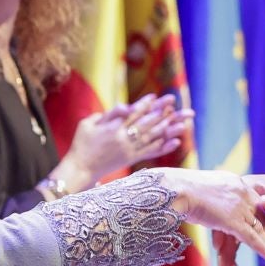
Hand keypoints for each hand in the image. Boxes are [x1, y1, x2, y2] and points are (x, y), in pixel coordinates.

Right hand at [61, 95, 192, 188]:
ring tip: (183, 123)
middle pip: (147, 123)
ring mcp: (129, 150)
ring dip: (169, 129)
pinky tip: (176, 142)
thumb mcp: (87, 124)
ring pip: (153, 137)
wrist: (80, 169)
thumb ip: (106, 115)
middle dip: (163, 112)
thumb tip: (123, 108)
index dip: (145, 104)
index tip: (157, 96)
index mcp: (112, 128)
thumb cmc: (81, 144)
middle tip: (177, 103)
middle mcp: (123, 138)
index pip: (133, 113)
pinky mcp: (131, 159)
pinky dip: (164, 147)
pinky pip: (151, 153)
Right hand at [155, 170, 264, 265]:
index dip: (263, 212)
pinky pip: (252, 238)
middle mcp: (241, 192)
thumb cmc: (178, 187)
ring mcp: (238, 206)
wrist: (175, 188)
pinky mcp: (233, 221)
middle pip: (260, 214)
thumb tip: (209, 199)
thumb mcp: (201, 186)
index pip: (254, 199)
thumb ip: (211, 193)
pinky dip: (264, 250)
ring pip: (258, 228)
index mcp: (234, 182)